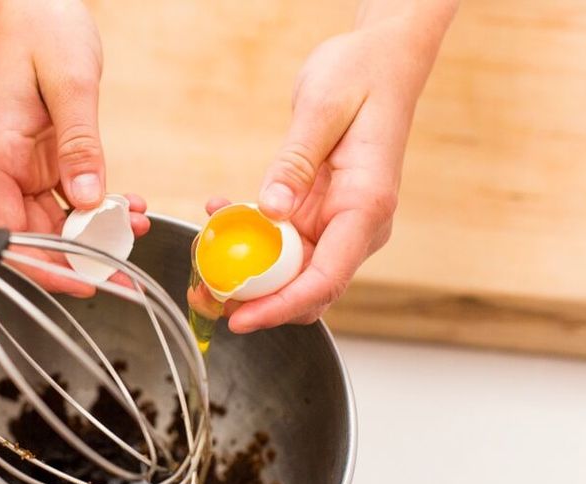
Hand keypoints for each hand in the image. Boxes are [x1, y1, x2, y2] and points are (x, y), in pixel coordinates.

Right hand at [0, 0, 148, 293]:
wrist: (34, 3)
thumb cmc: (40, 28)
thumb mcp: (70, 84)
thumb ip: (79, 145)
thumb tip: (87, 200)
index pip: (9, 237)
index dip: (45, 268)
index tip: (85, 285)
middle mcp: (1, 170)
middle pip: (33, 239)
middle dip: (79, 261)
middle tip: (125, 273)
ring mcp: (20, 168)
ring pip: (53, 224)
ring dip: (94, 236)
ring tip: (136, 231)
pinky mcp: (39, 162)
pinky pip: (65, 201)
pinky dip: (96, 211)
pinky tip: (127, 209)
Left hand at [223, 7, 453, 331]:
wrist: (382, 62)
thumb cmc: (361, 77)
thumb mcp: (321, 109)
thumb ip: (294, 163)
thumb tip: (270, 210)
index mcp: (366, 206)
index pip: (326, 278)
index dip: (282, 306)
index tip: (242, 319)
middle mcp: (356, 225)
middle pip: (307, 288)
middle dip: (257, 302)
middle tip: (207, 296)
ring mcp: (338, 222)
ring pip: (290, 272)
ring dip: (247, 272)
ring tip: (203, 256)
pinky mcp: (319, 213)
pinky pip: (281, 242)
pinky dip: (249, 238)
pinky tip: (222, 213)